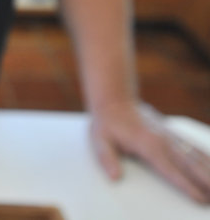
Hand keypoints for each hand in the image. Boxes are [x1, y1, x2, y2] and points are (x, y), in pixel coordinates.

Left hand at [90, 101, 209, 203]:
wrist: (115, 100)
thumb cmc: (106, 123)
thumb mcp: (99, 140)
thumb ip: (107, 159)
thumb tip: (115, 177)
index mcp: (147, 145)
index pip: (170, 169)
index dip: (185, 184)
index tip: (199, 197)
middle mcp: (163, 140)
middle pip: (189, 164)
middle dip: (206, 180)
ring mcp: (169, 136)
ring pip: (195, 155)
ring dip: (209, 170)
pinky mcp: (172, 133)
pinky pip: (192, 146)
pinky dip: (205, 157)